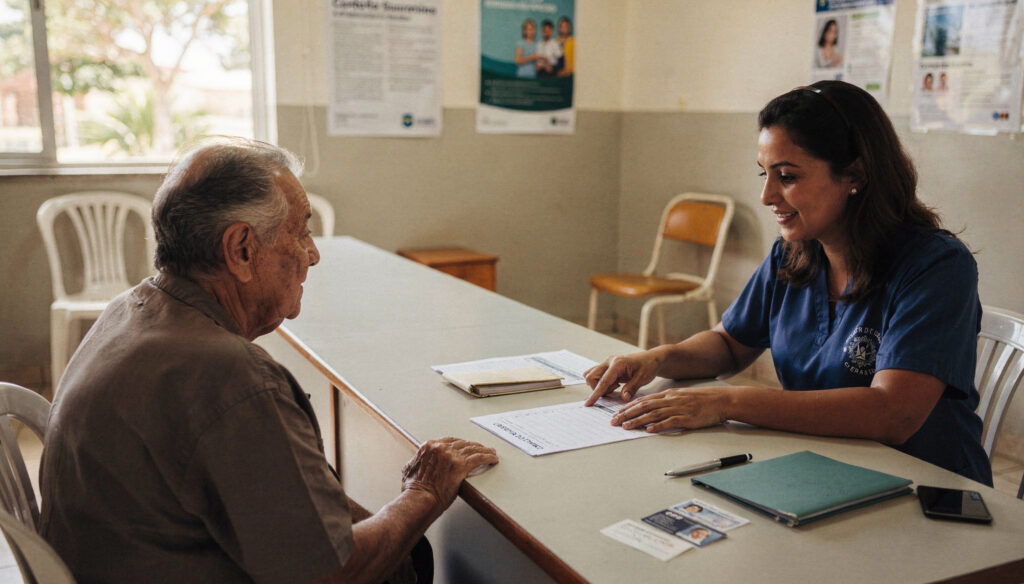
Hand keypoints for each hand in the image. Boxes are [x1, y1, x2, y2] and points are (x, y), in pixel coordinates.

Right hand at [401, 437, 498, 507]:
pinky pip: (479, 458)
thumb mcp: (409, 469)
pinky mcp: (461, 466)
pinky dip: (488, 457)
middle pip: (463, 444)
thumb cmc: (414, 490)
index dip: (460, 444)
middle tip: (482, 448)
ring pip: (473, 449)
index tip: (466, 446)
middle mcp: (441, 448)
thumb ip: (417, 461)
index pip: (449, 441)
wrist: (419, 500)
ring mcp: (452, 456)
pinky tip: (493, 459)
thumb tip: (418, 461)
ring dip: (484, 450)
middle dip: (473, 446)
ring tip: (491, 452)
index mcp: (429, 447)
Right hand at [584, 351, 662, 405]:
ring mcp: (607, 363)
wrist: (651, 359)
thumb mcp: (643, 378)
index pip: (603, 381)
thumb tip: (623, 398)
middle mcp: (609, 361)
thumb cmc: (648, 365)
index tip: (589, 403)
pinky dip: (602, 383)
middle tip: (615, 389)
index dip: (596, 393)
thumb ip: (632, 388)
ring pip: (592, 376)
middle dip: (599, 389)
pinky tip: (614, 384)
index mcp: (618, 363)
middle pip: (592, 377)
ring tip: (616, 386)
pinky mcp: (607, 367)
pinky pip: (597, 376)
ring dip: (600, 386)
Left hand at [609, 386, 729, 432]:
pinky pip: (670, 422)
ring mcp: (678, 409)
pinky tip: (649, 430)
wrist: (720, 400)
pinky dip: (659, 426)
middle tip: (614, 421)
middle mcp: (670, 400)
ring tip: (626, 426)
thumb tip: (651, 409)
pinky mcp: (687, 418)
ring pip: (653, 414)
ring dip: (638, 421)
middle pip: (644, 407)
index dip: (628, 407)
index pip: (643, 401)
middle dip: (627, 414)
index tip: (617, 413)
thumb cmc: (701, 400)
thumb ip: (666, 402)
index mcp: (668, 395)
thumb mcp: (680, 396)